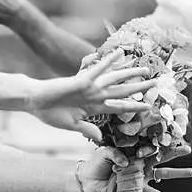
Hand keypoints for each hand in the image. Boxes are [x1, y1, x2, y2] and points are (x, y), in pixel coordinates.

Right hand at [27, 50, 154, 137]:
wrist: (34, 102)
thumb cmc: (49, 113)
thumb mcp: (71, 125)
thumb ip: (86, 129)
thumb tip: (100, 138)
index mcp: (93, 108)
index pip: (119, 107)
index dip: (135, 107)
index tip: (150, 107)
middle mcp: (95, 95)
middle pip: (123, 91)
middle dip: (140, 88)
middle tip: (157, 83)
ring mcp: (89, 87)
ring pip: (115, 80)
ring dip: (130, 73)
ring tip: (146, 69)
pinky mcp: (80, 81)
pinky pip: (97, 70)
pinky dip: (108, 62)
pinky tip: (119, 54)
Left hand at [76, 146, 191, 191]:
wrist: (89, 180)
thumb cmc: (97, 163)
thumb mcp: (104, 152)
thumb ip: (115, 153)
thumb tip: (125, 162)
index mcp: (133, 150)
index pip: (151, 141)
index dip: (164, 137)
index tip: (176, 132)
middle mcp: (140, 162)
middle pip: (162, 156)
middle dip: (176, 153)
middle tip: (190, 149)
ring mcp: (141, 176)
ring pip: (162, 174)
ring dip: (177, 174)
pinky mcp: (137, 189)